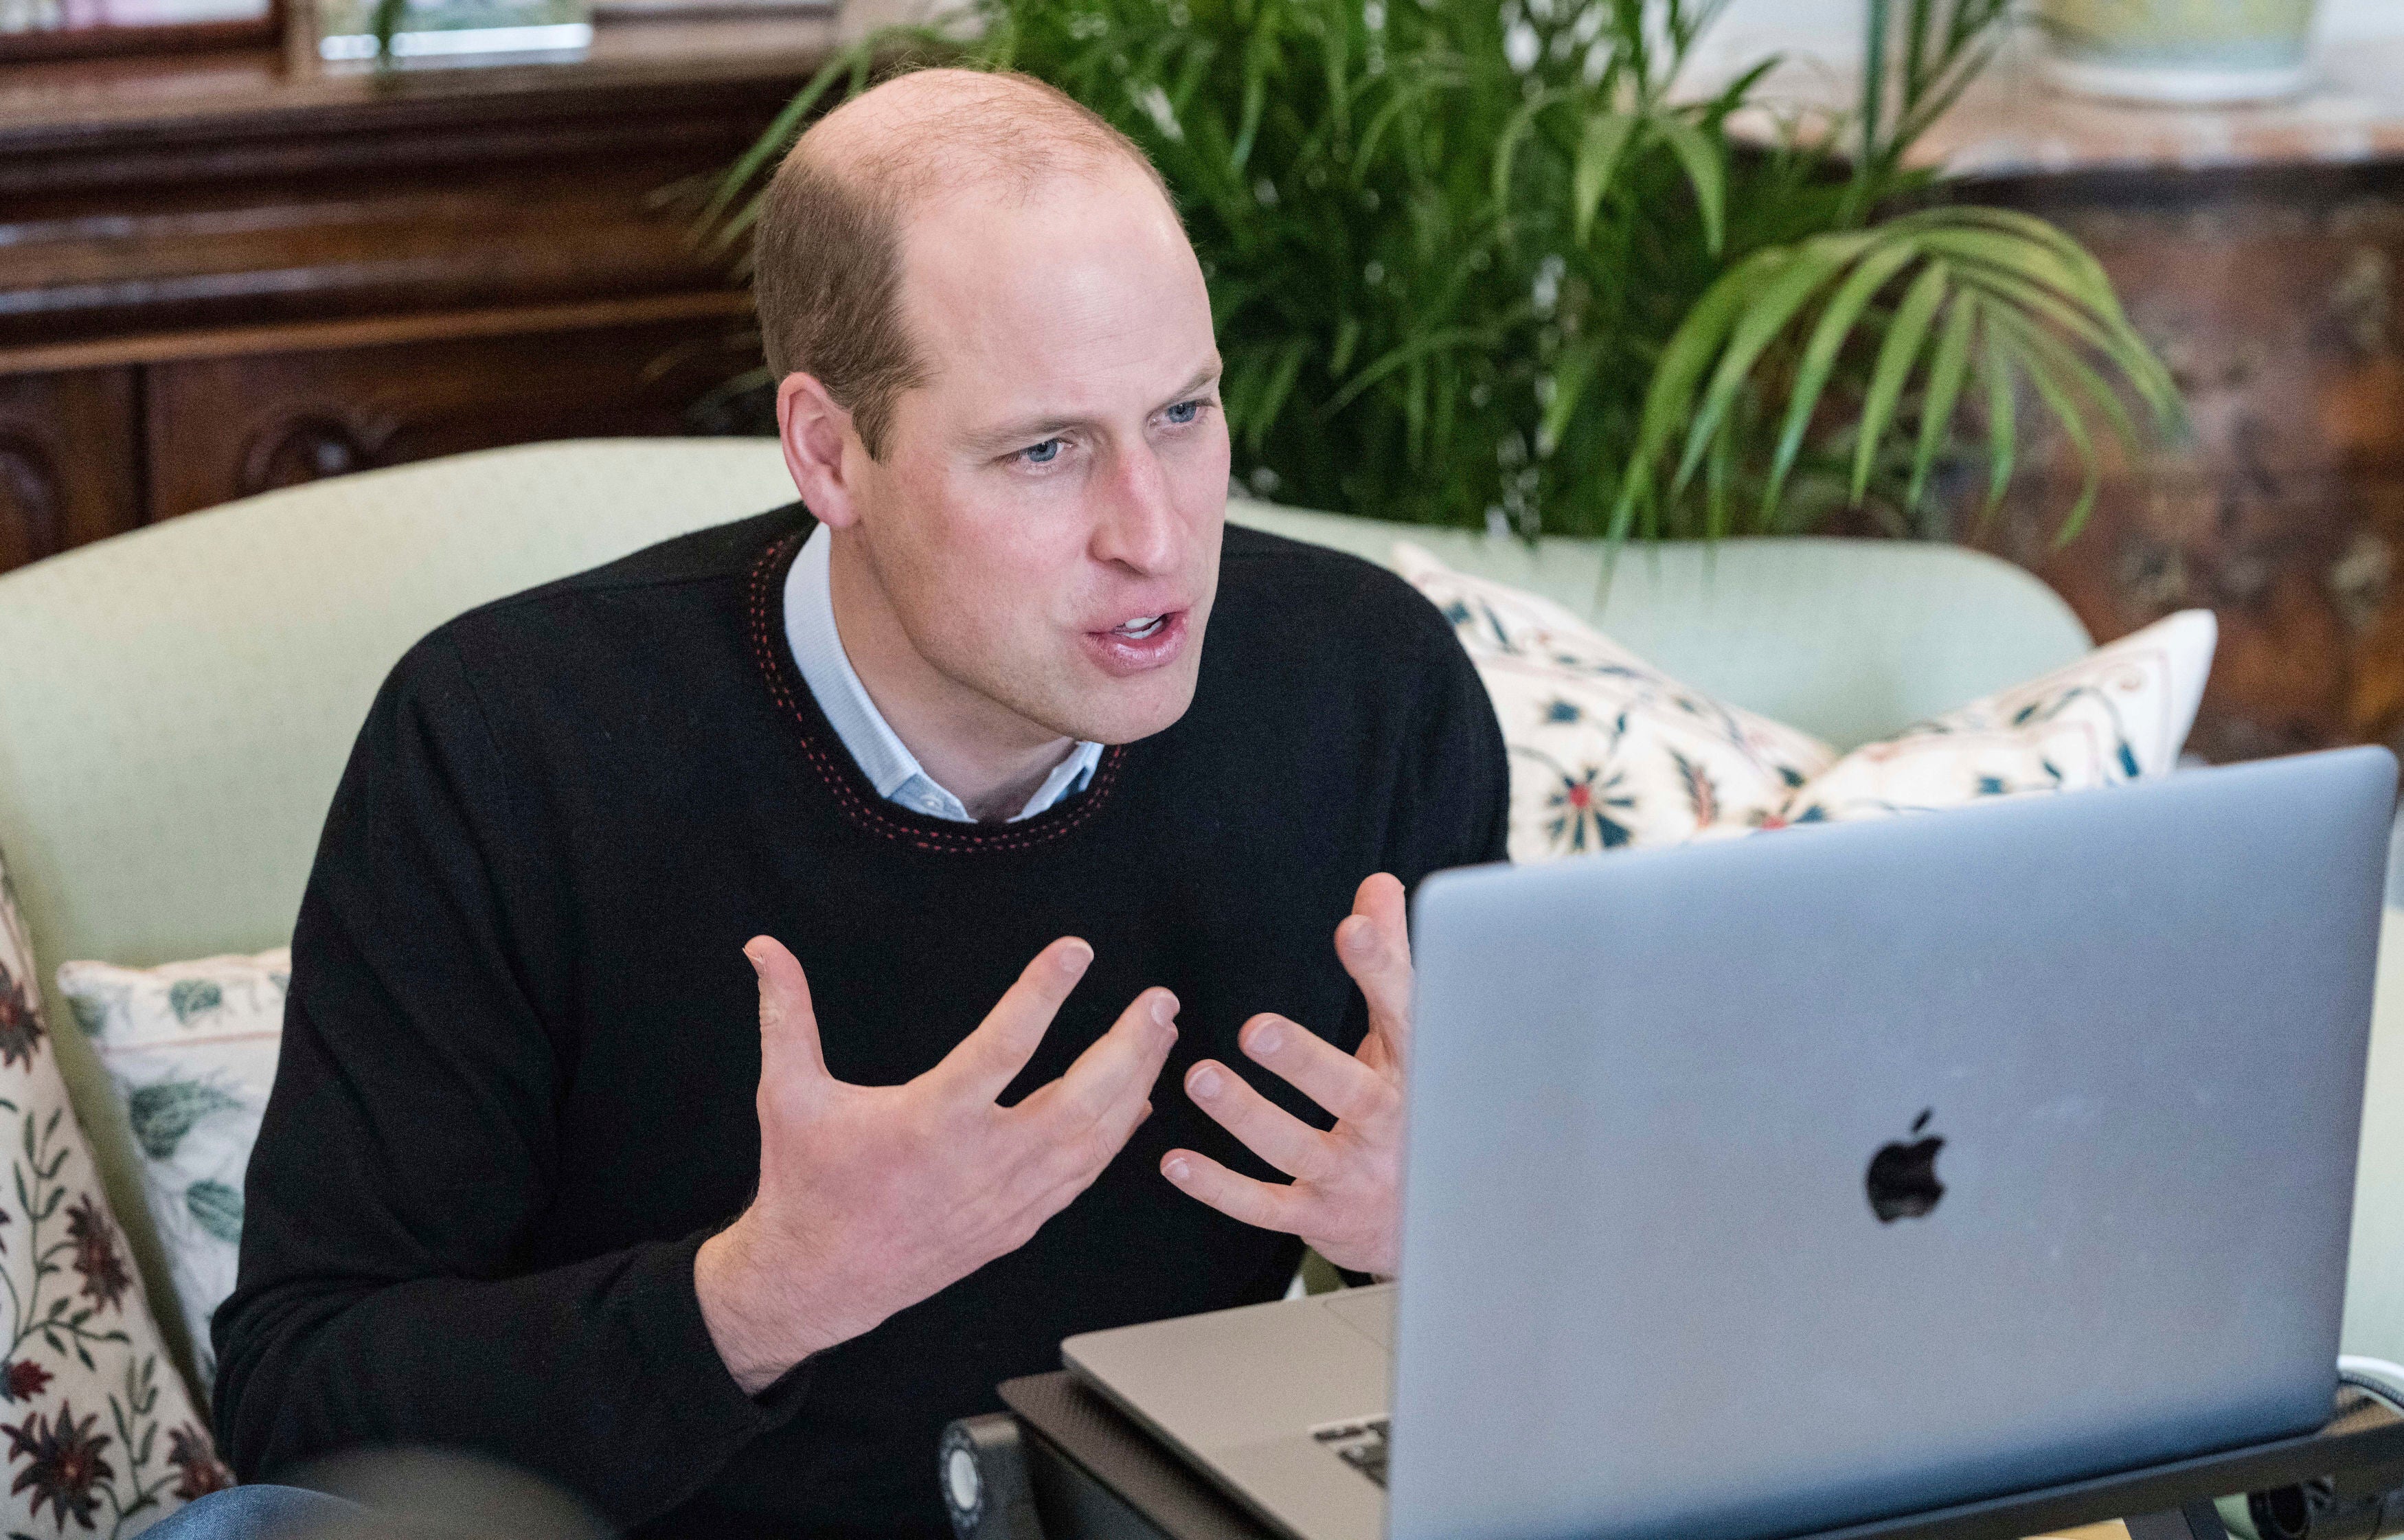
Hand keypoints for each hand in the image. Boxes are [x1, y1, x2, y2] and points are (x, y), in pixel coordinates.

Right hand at [697, 935, 1176, 1392]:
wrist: (818, 1279)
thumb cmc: (806, 1181)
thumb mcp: (787, 1093)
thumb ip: (785, 1013)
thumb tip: (762, 947)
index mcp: (929, 1122)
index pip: (1004, 1045)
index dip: (1044, 992)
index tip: (1078, 950)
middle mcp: (980, 1162)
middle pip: (1079, 1099)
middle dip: (1129, 1047)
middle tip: (1159, 999)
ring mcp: (1006, 1199)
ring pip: (1093, 1140)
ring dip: (1134, 1084)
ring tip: (1160, 1034)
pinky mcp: (1016, 1224)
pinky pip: (1082, 1177)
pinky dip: (1116, 1137)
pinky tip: (1137, 1100)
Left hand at [1160, 873, 1410, 1275]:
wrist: (1446, 1220)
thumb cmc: (1414, 1107)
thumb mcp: (1408, 1038)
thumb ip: (1389, 960)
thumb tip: (1377, 884)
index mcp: (1416, 1070)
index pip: (1405, 1014)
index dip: (1381, 971)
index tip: (1353, 928)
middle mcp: (1389, 1125)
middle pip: (1352, 1093)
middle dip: (1306, 1062)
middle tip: (1256, 1028)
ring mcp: (1353, 1176)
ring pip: (1297, 1149)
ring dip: (1247, 1116)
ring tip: (1199, 1077)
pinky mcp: (1320, 1216)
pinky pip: (1266, 1205)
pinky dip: (1220, 1188)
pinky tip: (1175, 1162)